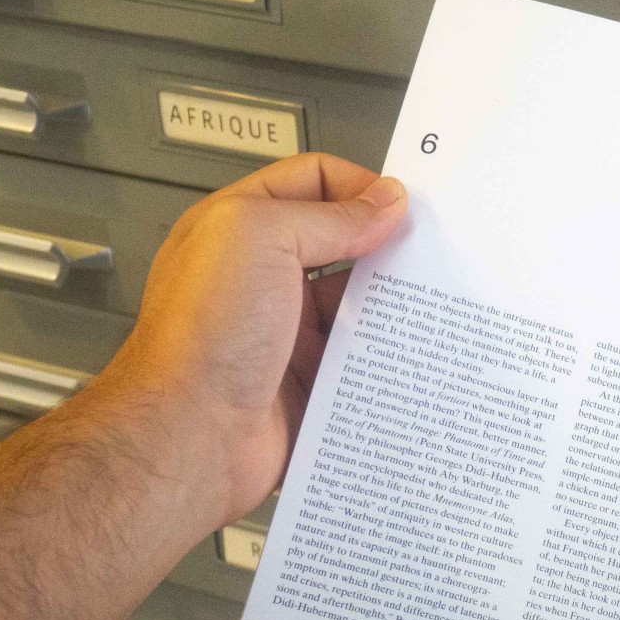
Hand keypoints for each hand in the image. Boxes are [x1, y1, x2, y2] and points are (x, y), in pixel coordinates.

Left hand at [112, 153, 406, 528]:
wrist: (190, 437)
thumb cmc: (200, 339)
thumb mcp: (259, 239)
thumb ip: (329, 215)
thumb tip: (385, 203)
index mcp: (242, 229)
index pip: (313, 182)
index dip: (361, 188)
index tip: (403, 208)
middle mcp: (264, 278)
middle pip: (344, 245)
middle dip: (387, 247)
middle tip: (428, 255)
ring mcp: (288, 331)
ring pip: (359, 307)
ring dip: (392, 307)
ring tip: (426, 307)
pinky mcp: (310, 382)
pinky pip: (361, 362)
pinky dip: (388, 359)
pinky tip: (411, 356)